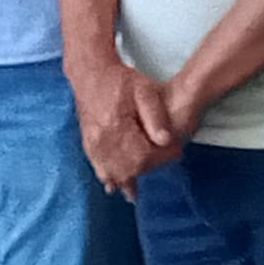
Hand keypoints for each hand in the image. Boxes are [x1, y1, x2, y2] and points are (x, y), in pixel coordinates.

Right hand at [70, 59, 171, 193]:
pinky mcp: (87, 141)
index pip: (143, 155)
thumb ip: (156, 116)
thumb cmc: (120, 79)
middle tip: (164, 162)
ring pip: (111, 171)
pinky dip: (107, 176)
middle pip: (127, 167)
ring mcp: (92, 142)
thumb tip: (165, 141)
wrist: (90, 72)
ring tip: (134, 192)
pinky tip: (113, 185)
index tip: (176, 152)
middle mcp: (101, 139)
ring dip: (124, 180)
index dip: (162, 157)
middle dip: (147, 169)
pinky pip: (97, 165)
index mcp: (117, 126)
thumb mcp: (144, 90)